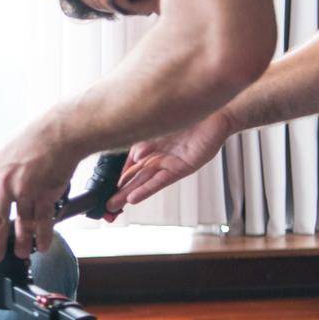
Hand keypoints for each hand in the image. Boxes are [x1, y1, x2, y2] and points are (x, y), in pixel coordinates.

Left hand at [0, 121, 82, 260]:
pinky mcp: (45, 195)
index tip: (1, 205)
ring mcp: (26, 191)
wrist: (63, 131)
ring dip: (22, 242)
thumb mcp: (13, 148)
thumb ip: (9, 167)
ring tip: (21, 253)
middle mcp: (6, 183)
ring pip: (22, 224)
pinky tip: (42, 245)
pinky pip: (43, 221)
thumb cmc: (41, 136)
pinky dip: (43, 236)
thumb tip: (11, 178)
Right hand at [105, 110, 234, 218]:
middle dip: (118, 192)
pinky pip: (161, 181)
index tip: (102, 190)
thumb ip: (143, 142)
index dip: (115, 179)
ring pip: (143, 181)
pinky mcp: (182, 168)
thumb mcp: (157, 126)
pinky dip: (147, 189)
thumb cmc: (189, 116)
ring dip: (128, 194)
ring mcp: (168, 163)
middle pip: (133, 178)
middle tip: (105, 206)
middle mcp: (157, 157)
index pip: (126, 167)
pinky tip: (134, 198)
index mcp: (148, 147)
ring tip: (113, 206)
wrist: (216, 114)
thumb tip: (134, 158)